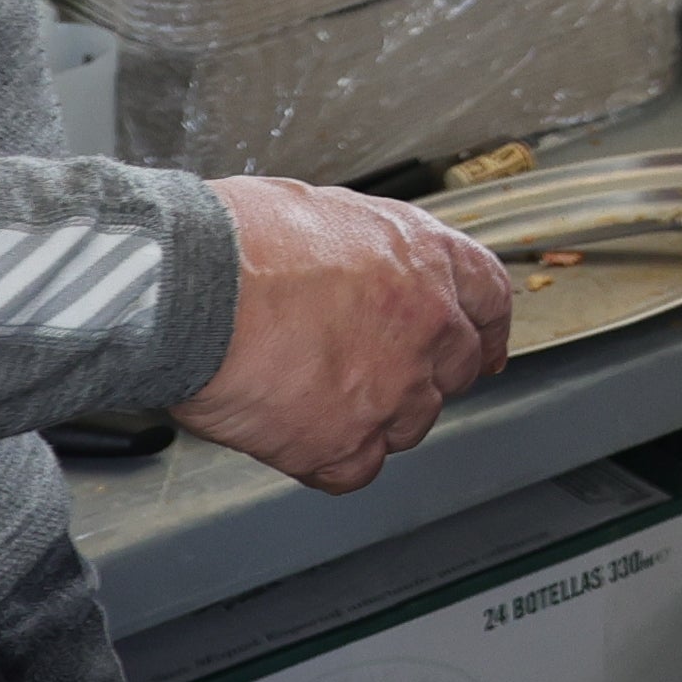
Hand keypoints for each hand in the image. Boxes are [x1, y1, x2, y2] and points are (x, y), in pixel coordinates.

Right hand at [179, 179, 511, 491]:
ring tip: (313, 394)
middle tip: (376, 374)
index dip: (486, 328)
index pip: (489, 299)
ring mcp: (394, 389)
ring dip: (374, 416)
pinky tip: (295, 433)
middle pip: (456, 369)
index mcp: (426, 258)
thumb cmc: (237, 241)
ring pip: (410, 423)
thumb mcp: (325, 213)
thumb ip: (366, 251)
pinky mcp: (347, 442)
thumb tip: (358, 268)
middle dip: (424, 375)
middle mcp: (427, 325)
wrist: (191, 288)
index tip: (485, 348)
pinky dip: (328, 458)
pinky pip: (357, 468)